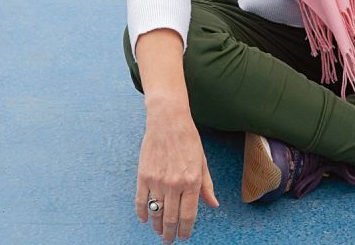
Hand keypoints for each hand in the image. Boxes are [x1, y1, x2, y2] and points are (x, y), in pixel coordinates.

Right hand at [134, 111, 218, 242]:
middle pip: (171, 218)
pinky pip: (141, 201)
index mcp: (192, 182)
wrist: (168, 121)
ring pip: (156, 212)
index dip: (185, 230)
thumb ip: (206, 186)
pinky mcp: (144, 175)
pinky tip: (145, 219)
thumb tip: (213, 205)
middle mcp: (174, 184)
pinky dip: (142, 213)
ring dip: (157, 226)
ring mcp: (157, 180)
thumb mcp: (203, 162)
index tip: (183, 237)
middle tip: (169, 240)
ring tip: (159, 232)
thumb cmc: (188, 140)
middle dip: (170, 233)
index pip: (188, 215)